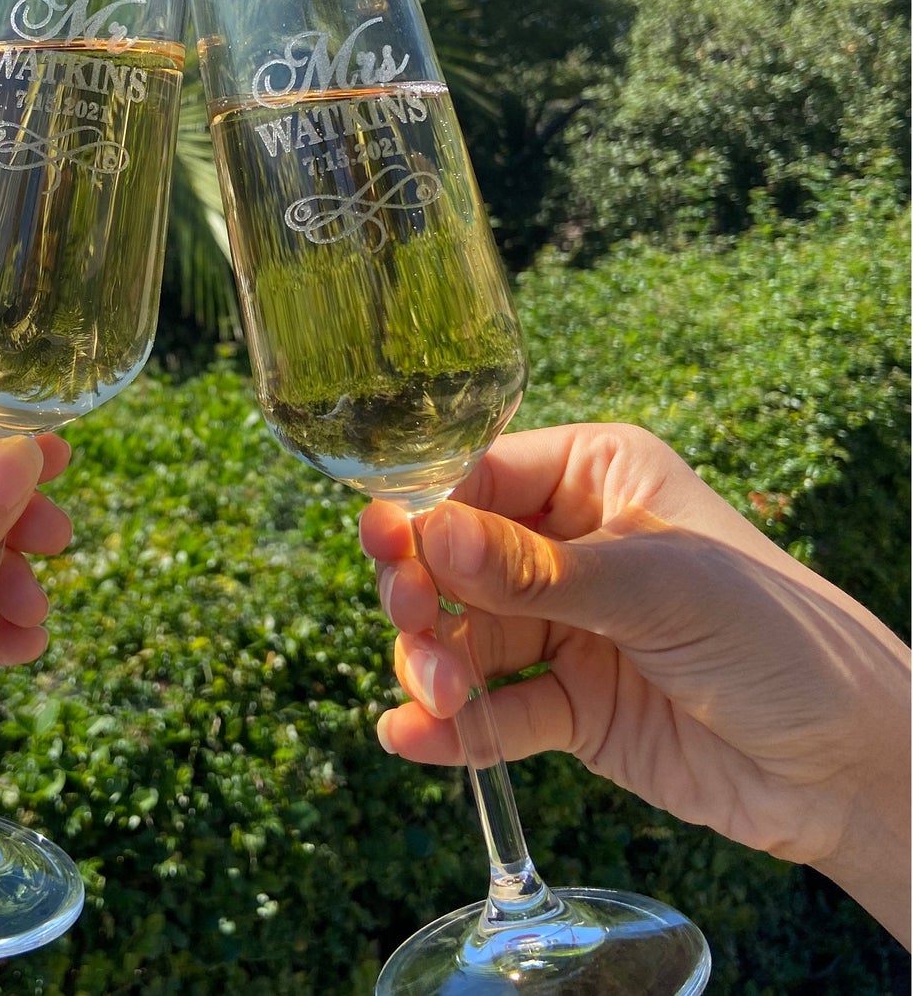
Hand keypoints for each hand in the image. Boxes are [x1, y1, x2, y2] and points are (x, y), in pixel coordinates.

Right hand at [359, 422, 910, 946]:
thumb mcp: (658, 586)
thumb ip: (537, 569)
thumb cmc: (780, 637)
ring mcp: (568, 628)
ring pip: (466, 635)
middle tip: (416, 625)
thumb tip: (429, 532)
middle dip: (424, 592)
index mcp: (597, 478)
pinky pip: (495, 710)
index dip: (427, 511)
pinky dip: (451, 728)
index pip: (481, 477)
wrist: (856, 769)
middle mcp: (571, 546)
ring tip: (438, 696)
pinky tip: (412, 738)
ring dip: (435, 664)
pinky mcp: (572, 707)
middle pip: (455, 558)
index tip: (389, 546)